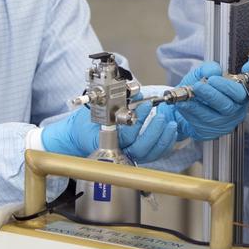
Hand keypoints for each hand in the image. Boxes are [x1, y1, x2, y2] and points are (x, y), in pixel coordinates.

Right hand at [41, 101, 177, 162]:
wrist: (78, 137)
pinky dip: (163, 145)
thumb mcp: (96, 109)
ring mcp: (128, 156)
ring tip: (170, 124)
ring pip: (149, 154)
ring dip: (162, 139)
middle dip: (154, 131)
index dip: (139, 121)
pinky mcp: (135, 156)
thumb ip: (115, 102)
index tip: (146, 105)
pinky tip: (170, 133)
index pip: (127, 136)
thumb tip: (135, 93)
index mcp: (107, 142)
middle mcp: (119, 152)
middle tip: (161, 116)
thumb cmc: (86, 124)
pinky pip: (153, 155)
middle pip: (141, 148)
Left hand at [170, 61, 248, 140]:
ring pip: (211, 117)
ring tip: (185, 96)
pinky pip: (199, 124)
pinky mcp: (209, 133)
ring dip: (196, 106)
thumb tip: (213, 70)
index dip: (226, 86)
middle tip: (198, 86)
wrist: (186, 104)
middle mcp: (234, 112)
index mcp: (237, 96)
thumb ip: (208, 69)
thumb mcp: (202, 74)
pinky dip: (189, 113)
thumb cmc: (199, 89)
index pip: (239, 93)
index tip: (212, 79)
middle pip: (226, 106)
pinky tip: (182, 105)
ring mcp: (222, 125)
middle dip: (211, 95)